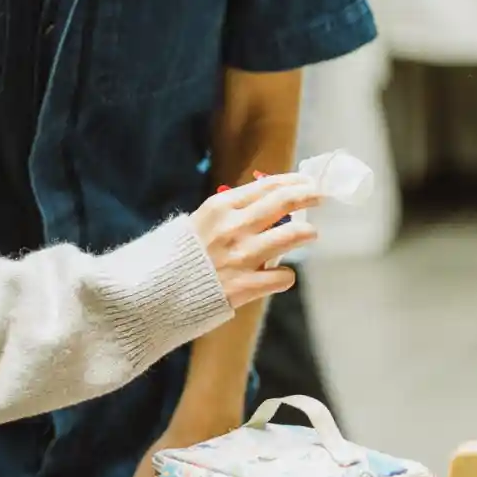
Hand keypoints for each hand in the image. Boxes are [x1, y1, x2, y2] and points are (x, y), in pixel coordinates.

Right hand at [189, 172, 322, 313]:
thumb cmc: (177, 256)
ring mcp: (241, 257)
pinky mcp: (245, 287)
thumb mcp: (199, 222)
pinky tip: (279, 277)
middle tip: (322, 195)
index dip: (292, 181)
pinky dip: (284, 276)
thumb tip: (266, 203)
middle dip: (309, 195)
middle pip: (284, 202)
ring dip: (306, 232)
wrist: (154, 294)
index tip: (307, 182)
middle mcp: (233, 227)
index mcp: (219, 206)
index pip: (266, 185)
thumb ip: (230, 212)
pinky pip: (282, 277)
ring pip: (292, 235)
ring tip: (310, 233)